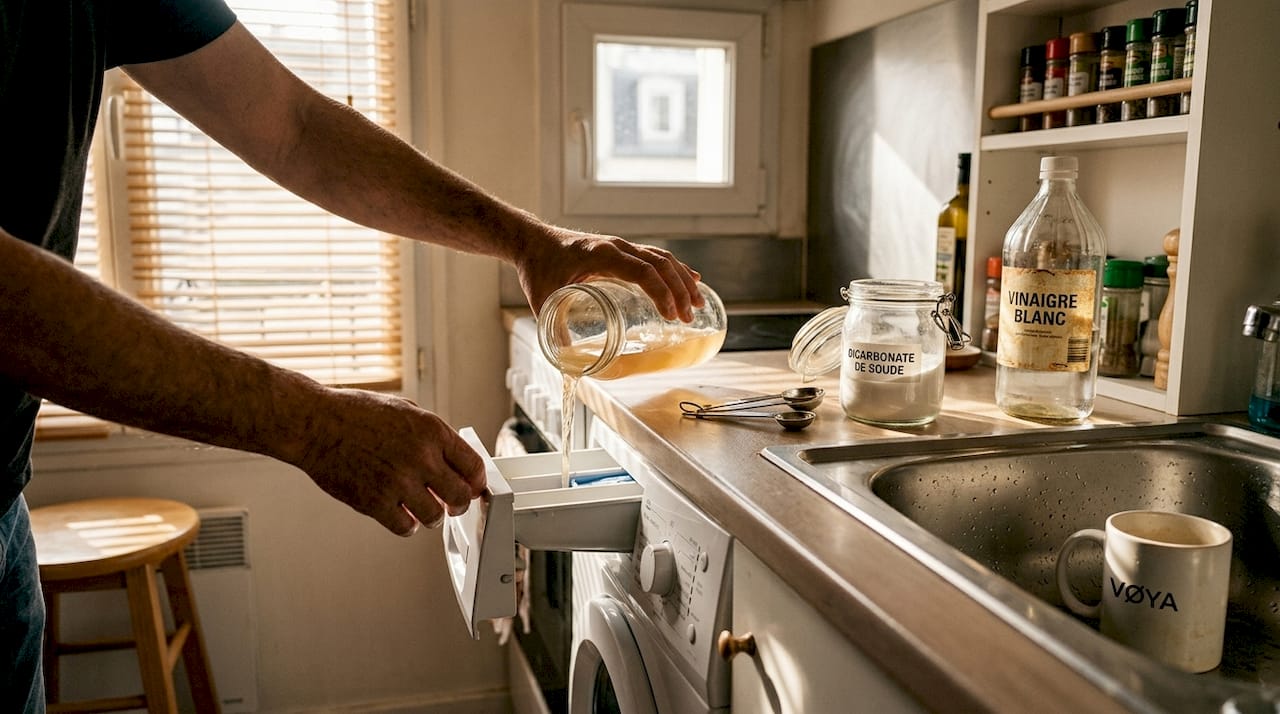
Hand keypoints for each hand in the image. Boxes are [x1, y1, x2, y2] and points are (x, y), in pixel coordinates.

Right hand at [296, 388, 485, 535]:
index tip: (473, 487)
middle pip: (460, 496)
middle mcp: (420, 457)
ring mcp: (398, 482)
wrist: (315, 424)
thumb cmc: (355, 413)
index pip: (473, 465)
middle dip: (459, 503)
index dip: (477, 481)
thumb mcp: (405, 410)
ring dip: (431, 516)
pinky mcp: (375, 502)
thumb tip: (453, 457)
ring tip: (422, 508)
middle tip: (452, 504)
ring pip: (435, 516)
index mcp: (431, 431)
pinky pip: (406, 527)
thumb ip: (432, 435)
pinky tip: (400, 514)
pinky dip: (407, 525)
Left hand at [517, 225, 703, 320]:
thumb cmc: (537, 267)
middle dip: (679, 291)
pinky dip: (675, 269)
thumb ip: (555, 329)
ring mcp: (620, 246)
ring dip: (682, 280)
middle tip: (689, 318)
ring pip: (661, 258)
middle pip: (659, 264)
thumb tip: (569, 363)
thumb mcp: (544, 299)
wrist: (531, 241)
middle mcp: (615, 246)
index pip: (642, 270)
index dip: (660, 293)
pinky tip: (691, 279)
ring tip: (698, 303)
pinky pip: (655, 256)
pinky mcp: (621, 250)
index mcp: (600, 255)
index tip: (670, 316)